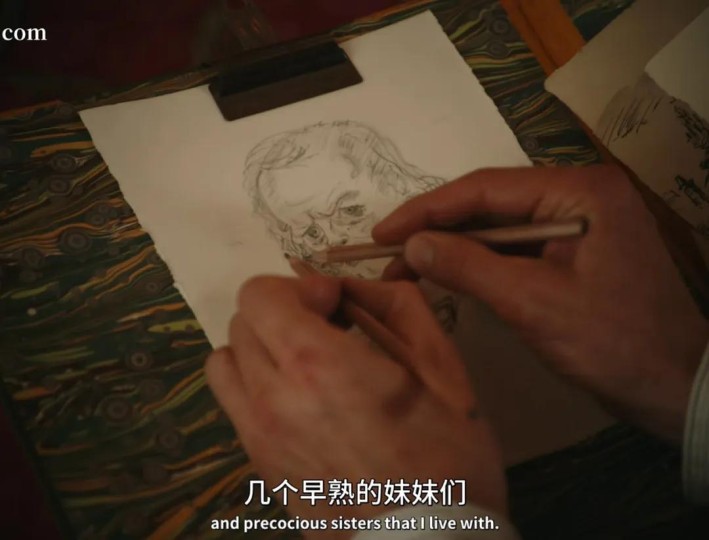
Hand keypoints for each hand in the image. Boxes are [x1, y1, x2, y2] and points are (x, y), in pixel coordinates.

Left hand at [205, 275, 505, 536]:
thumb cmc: (448, 459)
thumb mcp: (443, 369)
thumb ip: (398, 307)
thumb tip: (356, 286)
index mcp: (316, 366)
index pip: (259, 295)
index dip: (298, 287)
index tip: (337, 304)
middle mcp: (270, 399)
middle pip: (241, 324)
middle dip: (283, 313)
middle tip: (330, 330)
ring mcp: (258, 438)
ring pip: (225, 365)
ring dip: (259, 349)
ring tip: (305, 364)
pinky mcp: (260, 467)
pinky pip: (234, 406)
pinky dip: (256, 387)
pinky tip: (303, 403)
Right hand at [373, 165, 708, 441]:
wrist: (676, 388)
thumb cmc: (614, 343)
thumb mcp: (533, 303)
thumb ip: (469, 267)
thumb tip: (412, 244)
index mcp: (580, 191)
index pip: (486, 188)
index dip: (427, 209)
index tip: (382, 232)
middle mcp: (579, 196)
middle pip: (491, 204)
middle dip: (437, 229)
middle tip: (386, 253)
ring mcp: (578, 224)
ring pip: (499, 228)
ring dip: (454, 248)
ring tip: (407, 268)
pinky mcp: (574, 252)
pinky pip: (516, 249)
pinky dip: (480, 264)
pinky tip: (448, 275)